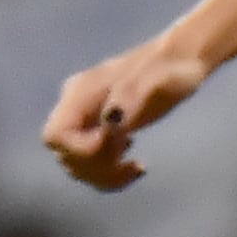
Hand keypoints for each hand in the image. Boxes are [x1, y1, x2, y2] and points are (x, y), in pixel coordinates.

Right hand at [42, 38, 212, 190]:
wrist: (180, 61)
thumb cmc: (171, 69)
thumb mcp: (158, 81)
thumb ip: (131, 97)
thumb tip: (110, 120)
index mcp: (82, 91)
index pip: (56, 135)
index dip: (81, 150)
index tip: (116, 143)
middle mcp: (76, 106)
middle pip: (63, 154)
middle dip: (95, 166)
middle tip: (129, 157)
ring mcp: (85, 119)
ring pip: (75, 163)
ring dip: (103, 174)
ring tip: (136, 166)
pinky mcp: (97, 130)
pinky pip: (90, 163)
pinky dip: (110, 175)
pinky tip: (134, 166)